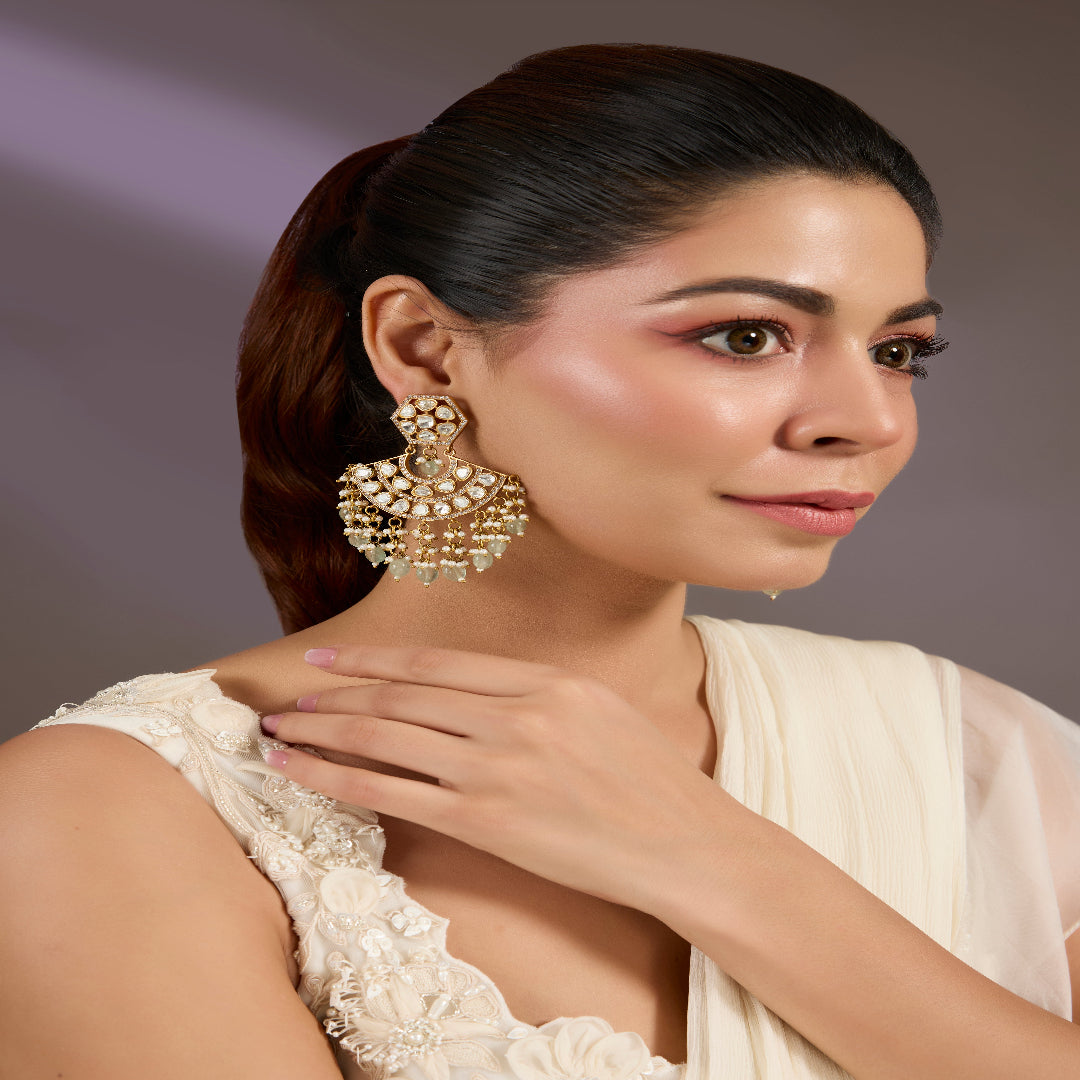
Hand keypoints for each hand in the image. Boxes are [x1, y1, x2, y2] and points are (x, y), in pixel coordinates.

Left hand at [261, 644, 730, 913]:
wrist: (686, 845)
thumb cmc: (651, 783)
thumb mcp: (601, 710)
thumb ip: (535, 696)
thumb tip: (471, 697)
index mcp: (546, 681)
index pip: (437, 665)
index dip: (374, 660)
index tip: (331, 659)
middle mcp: (516, 714)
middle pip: (402, 696)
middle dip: (336, 694)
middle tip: (291, 697)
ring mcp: (498, 767)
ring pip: (386, 738)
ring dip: (324, 731)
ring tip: (282, 733)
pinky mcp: (487, 822)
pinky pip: (393, 794)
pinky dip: (337, 779)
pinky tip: (302, 774)